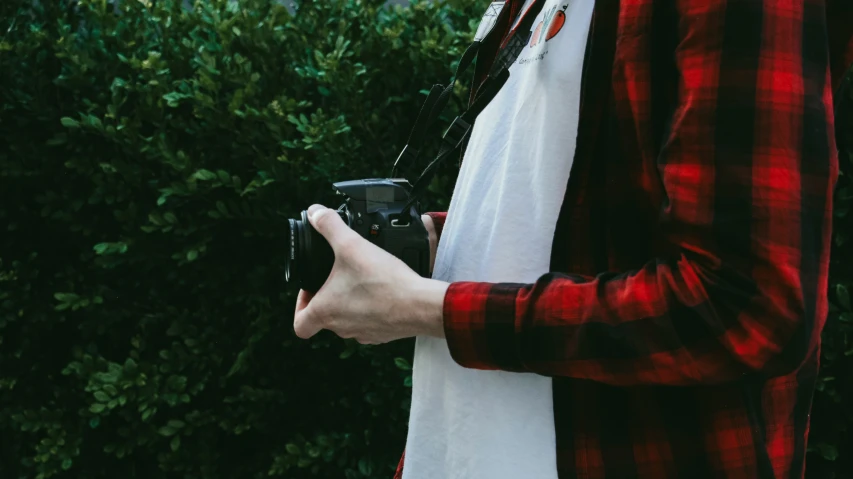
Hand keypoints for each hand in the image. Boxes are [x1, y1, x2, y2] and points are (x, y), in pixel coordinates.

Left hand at [293, 205, 448, 343]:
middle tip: (338, 275)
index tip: (310, 289)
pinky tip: (383, 291)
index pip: (300, 324)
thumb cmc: (384, 281)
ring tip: (362, 280)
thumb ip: (330, 226)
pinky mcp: (383, 334)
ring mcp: (364, 333)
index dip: (300, 305)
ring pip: (348, 320)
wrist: (420, 305)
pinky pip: (370, 322)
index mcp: (326, 312)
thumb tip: (315, 212)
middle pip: (325, 317)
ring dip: (350, 303)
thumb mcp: (351, 245)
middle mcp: (342, 328)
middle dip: (329, 296)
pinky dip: (372, 309)